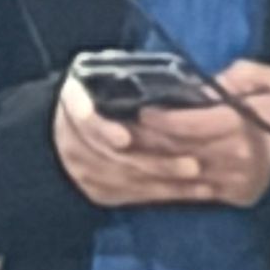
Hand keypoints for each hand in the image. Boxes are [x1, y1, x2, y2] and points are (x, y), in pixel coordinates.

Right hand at [52, 74, 222, 207]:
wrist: (66, 127)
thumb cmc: (100, 91)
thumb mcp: (105, 73)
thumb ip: (130, 80)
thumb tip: (185, 86)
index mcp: (72, 101)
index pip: (84, 119)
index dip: (103, 130)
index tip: (124, 140)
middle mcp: (71, 142)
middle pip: (115, 158)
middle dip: (156, 164)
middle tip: (192, 166)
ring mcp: (83, 171)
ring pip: (128, 181)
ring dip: (167, 184)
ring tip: (203, 184)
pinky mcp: (97, 191)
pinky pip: (132, 196)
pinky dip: (164, 194)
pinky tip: (193, 192)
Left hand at [129, 60, 269, 207]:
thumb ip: (241, 75)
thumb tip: (208, 85)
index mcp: (243, 129)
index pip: (191, 125)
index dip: (163, 120)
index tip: (144, 111)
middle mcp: (235, 160)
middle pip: (178, 151)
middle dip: (146, 141)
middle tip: (118, 129)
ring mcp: (231, 183)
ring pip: (178, 174)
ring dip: (147, 164)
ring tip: (123, 151)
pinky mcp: (230, 196)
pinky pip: (188, 192)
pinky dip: (162, 184)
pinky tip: (142, 173)